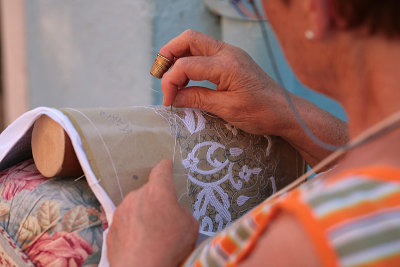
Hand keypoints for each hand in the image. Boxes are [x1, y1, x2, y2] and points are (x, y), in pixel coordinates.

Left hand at [107, 159, 198, 266]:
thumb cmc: (169, 245)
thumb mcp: (190, 226)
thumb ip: (182, 211)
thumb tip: (174, 211)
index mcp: (157, 191)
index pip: (161, 171)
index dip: (166, 166)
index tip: (167, 164)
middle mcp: (135, 197)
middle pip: (147, 193)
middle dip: (155, 202)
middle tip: (163, 219)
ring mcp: (120, 213)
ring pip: (134, 208)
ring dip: (142, 216)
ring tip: (150, 236)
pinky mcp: (110, 229)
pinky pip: (124, 224)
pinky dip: (131, 230)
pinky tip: (138, 244)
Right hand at [160, 30, 347, 166]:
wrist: (285, 111)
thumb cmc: (260, 113)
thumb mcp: (226, 109)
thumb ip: (197, 99)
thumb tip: (172, 98)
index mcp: (226, 65)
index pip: (186, 65)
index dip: (170, 82)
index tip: (167, 101)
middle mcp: (227, 52)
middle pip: (188, 39)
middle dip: (168, 55)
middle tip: (160, 76)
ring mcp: (230, 53)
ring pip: (195, 42)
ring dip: (178, 56)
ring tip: (170, 78)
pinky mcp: (231, 59)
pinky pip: (204, 52)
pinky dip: (190, 61)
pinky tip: (187, 78)